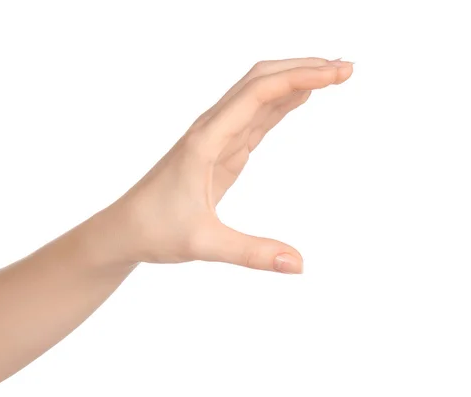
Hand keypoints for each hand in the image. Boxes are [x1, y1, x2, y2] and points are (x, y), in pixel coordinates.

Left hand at [109, 58, 352, 273]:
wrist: (125, 229)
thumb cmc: (155, 230)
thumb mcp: (204, 244)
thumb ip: (253, 254)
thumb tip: (299, 264)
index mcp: (206, 140)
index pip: (258, 92)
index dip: (300, 76)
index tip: (336, 73)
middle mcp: (211, 130)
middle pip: (260, 81)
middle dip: (303, 68)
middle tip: (345, 69)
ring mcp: (217, 138)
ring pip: (258, 95)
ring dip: (295, 81)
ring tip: (333, 75)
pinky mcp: (222, 151)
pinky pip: (255, 118)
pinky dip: (281, 103)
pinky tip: (300, 97)